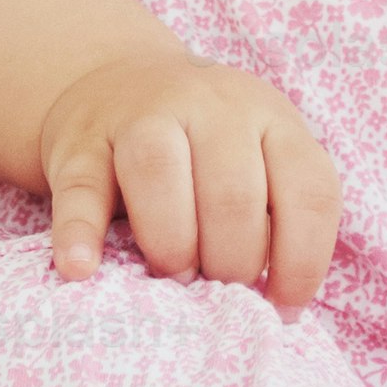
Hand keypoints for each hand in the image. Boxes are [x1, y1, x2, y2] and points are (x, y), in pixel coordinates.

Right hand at [34, 47, 341, 310]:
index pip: (308, 191)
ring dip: (171, 244)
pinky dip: (79, 234)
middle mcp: (211, 106)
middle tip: (218, 288)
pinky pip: (80, 190)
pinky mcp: (78, 142)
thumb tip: (276, 306)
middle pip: (233, 193)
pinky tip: (82, 269)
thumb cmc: (203, 145)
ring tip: (173, 276)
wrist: (116, 79)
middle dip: (232, 261)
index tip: (283, 307)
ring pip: (158, 173)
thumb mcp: (258, 156)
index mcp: (271, 117)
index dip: (303, 261)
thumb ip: (274, 212)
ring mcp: (140, 116)